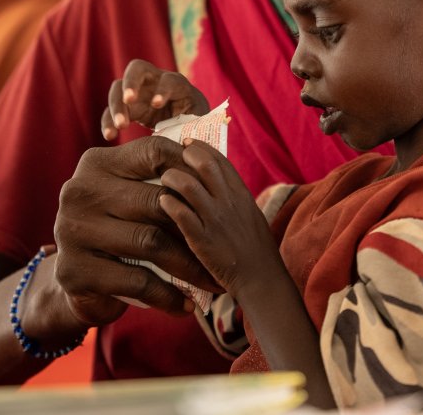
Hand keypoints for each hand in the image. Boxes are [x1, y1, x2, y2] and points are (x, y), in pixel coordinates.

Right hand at [50, 136, 220, 325]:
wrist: (76, 280)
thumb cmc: (116, 230)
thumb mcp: (127, 197)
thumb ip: (157, 179)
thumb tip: (215, 167)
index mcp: (97, 163)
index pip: (154, 152)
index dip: (193, 169)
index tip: (219, 191)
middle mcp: (80, 191)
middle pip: (156, 201)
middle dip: (197, 226)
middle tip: (225, 245)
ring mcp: (73, 230)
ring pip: (150, 241)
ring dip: (188, 266)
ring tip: (212, 280)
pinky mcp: (74, 270)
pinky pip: (136, 281)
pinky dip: (166, 295)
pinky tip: (185, 304)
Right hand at [101, 59, 209, 141]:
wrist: (183, 125)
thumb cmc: (194, 122)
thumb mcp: (197, 123)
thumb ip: (192, 126)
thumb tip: (187, 138)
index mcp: (177, 84)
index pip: (169, 79)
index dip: (163, 89)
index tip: (157, 104)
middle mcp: (155, 81)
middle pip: (137, 69)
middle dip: (132, 82)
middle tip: (129, 100)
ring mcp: (137, 92)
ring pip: (118, 88)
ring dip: (116, 105)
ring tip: (120, 126)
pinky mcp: (126, 107)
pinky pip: (111, 110)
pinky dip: (108, 121)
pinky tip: (109, 135)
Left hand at [159, 140, 284, 298]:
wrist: (260, 278)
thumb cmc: (255, 248)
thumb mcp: (250, 214)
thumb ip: (233, 197)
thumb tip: (215, 182)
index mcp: (241, 193)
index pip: (219, 159)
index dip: (200, 148)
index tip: (187, 144)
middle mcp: (229, 201)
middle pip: (204, 165)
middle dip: (185, 156)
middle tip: (171, 157)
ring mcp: (215, 220)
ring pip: (187, 186)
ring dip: (171, 178)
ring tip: (164, 180)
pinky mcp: (202, 240)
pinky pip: (180, 214)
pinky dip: (168, 203)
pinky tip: (162, 202)